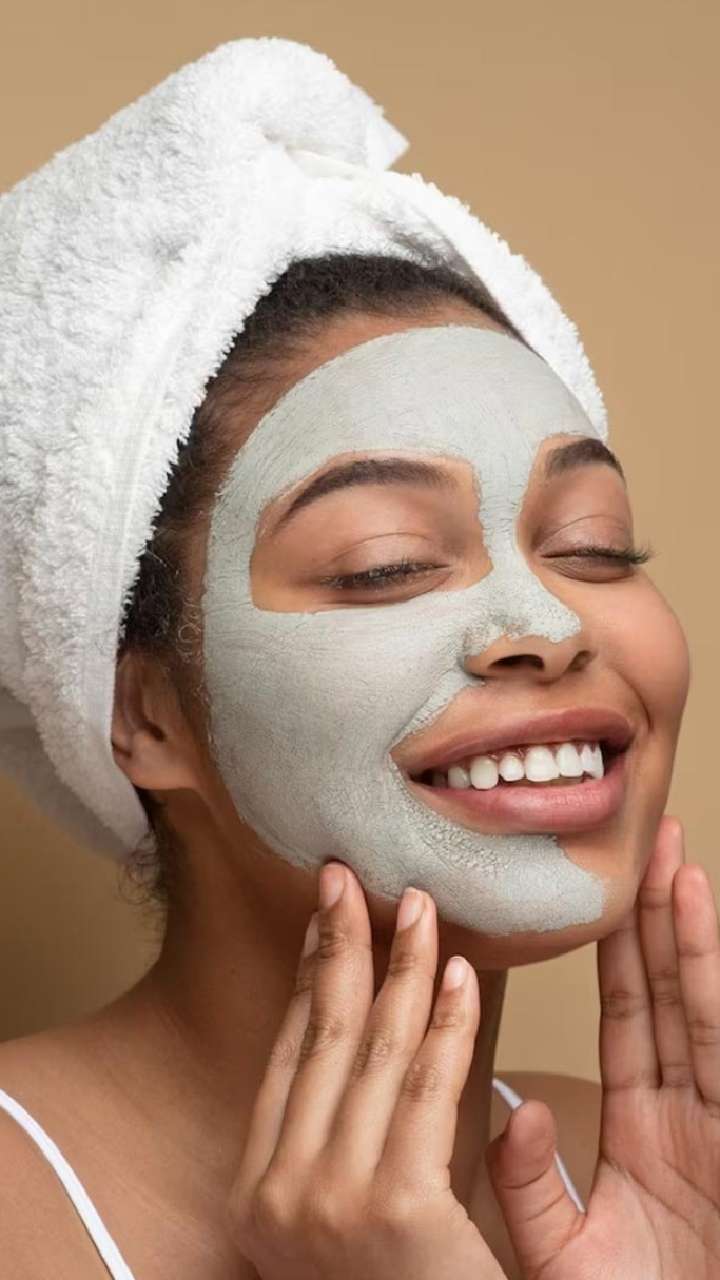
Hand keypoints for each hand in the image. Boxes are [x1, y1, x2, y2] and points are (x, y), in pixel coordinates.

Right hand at [229, 863, 505, 1278]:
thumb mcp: (342, 1219)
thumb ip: (344, 1135)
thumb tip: (369, 1032)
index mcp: (258, 1189)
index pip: (292, 1052)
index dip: (312, 973)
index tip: (328, 915)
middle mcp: (278, 1190)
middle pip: (323, 1035)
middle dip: (344, 944)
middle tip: (357, 877)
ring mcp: (330, 1200)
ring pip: (376, 1050)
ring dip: (401, 966)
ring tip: (420, 908)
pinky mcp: (395, 1209)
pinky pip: (430, 1090)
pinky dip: (447, 1025)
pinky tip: (457, 976)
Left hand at [487, 815, 719, 1278]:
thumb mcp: (560, 1255)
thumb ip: (527, 1183)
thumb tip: (509, 1103)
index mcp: (645, 1134)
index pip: (628, 1018)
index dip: (622, 953)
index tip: (609, 893)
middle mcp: (688, 1116)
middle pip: (668, 995)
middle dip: (661, 918)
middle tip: (651, 840)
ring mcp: (717, 1126)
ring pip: (697, 1009)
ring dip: (687, 933)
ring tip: (675, 862)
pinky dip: (709, 983)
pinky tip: (697, 924)